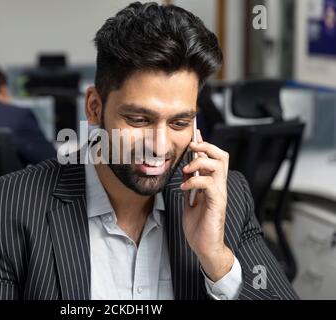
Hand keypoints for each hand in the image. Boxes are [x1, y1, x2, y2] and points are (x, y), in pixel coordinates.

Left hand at [180, 129, 233, 281]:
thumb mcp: (190, 201)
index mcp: (212, 183)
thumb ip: (190, 185)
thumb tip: (183, 171)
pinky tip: (184, 187)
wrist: (205, 247)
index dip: (204, 143)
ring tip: (184, 171)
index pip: (214, 157)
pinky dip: (194, 181)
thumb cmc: (198, 225)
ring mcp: (219, 194)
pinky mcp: (217, 203)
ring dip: (199, 163)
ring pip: (218, 165)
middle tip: (191, 148)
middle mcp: (219, 186)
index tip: (195, 132)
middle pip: (221, 155)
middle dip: (206, 146)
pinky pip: (209, 184)